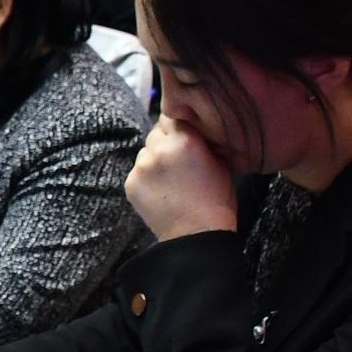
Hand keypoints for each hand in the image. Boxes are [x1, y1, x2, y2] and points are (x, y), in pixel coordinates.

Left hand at [124, 115, 237, 241]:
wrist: (197, 234)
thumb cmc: (217, 199)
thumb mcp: (221, 162)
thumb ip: (204, 140)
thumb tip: (196, 128)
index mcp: (184, 140)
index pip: (170, 117)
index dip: (178, 126)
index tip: (183, 136)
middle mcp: (158, 149)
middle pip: (156, 133)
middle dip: (166, 142)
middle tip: (179, 160)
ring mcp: (141, 167)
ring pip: (145, 152)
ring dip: (155, 160)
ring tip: (171, 179)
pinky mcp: (130, 183)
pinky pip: (137, 172)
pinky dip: (146, 177)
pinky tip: (161, 191)